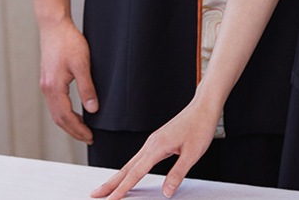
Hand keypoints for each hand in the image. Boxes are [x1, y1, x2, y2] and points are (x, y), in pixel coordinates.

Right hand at [38, 18, 97, 142]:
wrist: (54, 26)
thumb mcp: (82, 64)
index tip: (90, 137)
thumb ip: (87, 88)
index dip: (78, 130)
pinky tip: (73, 110)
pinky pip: (55, 101)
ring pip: (55, 111)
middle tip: (87, 137)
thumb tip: (92, 109)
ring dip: (68, 122)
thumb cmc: (68, 42)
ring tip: (82, 127)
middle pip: (58, 118)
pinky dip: (64, 111)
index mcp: (54, 88)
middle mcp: (46, 89)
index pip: (66, 118)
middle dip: (73, 130)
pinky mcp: (48, 78)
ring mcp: (46, 84)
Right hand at [90, 100, 219, 198]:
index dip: (122, 188)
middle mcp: (151, 143)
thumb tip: (166, 192)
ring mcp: (153, 141)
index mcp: (157, 146)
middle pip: (126, 167)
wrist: (203, 107)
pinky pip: (138, 158)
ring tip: (106, 188)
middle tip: (95, 194)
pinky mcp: (157, 141)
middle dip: (110, 182)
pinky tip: (128, 174)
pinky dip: (129, 169)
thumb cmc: (199, 126)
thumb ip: (178, 173)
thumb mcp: (192, 153)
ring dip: (117, 176)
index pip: (135, 172)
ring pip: (130, 162)